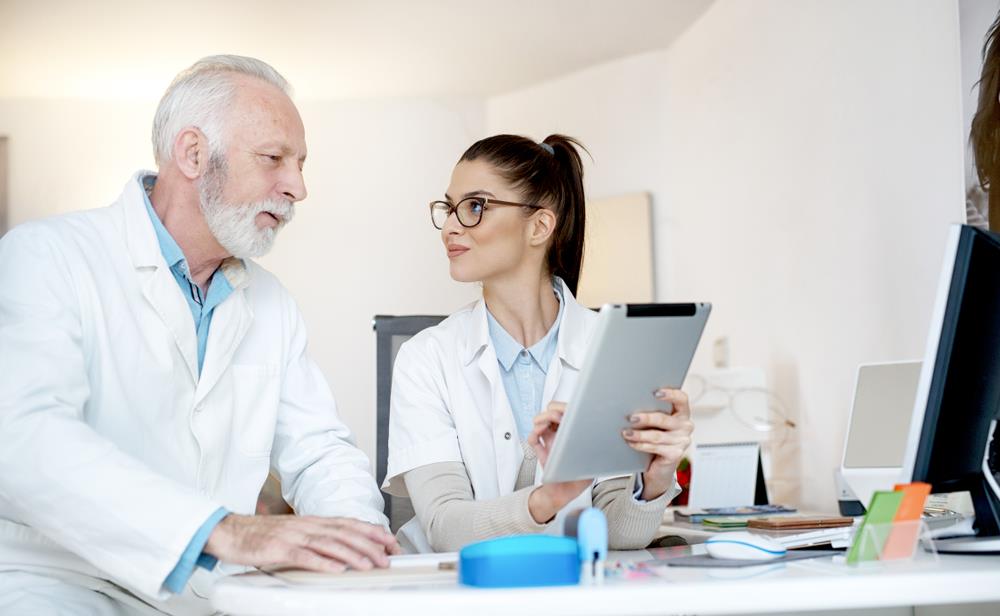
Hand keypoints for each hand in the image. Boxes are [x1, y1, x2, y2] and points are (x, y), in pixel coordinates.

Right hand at [204, 514, 400, 572]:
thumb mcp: (295, 533)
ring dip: (352, 554)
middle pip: (344, 533)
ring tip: (370, 564)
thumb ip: (317, 539)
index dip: (372, 531)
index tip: (391, 541)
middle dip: (369, 544)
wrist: (229, 531)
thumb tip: (342, 550)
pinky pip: (304, 556)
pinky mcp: (278, 549)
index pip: (349, 523)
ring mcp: (293, 536)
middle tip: (387, 556)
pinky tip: (337, 569)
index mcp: (313, 521)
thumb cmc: (262, 535)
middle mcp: (307, 525)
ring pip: (329, 544)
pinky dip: (322, 563)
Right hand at [526, 402, 591, 522]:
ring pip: (540, 421)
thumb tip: (603, 443)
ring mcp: (550, 441)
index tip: (569, 410)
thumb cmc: (579, 479)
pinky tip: (537, 436)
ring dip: (541, 420)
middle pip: (552, 411)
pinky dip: (533, 434)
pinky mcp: (540, 450)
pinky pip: (532, 438)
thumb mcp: (593, 464)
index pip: (569, 413)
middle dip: (553, 410)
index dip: (567, 408)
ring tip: (545, 425)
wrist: (564, 494)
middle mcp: (561, 434)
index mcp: (574, 434)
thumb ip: (596, 454)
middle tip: (557, 417)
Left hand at [622, 388, 693, 500]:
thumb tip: (632, 404)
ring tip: (626, 432)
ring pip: (657, 435)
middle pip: (664, 419)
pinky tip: (632, 442)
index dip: (670, 394)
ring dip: (639, 434)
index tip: (655, 392)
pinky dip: (640, 445)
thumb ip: (652, 412)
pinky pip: (654, 447)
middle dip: (646, 418)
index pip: (681, 399)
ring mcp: (682, 441)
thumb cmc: (657, 438)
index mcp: (682, 413)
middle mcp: (685, 426)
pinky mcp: (675, 454)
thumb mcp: (657, 423)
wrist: (660, 465)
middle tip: (631, 418)